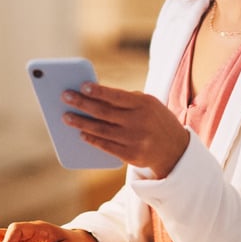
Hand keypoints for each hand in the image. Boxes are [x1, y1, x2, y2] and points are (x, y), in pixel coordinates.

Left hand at [63, 82, 189, 178]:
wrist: (176, 149)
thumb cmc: (154, 119)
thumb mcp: (148, 104)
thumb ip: (125, 100)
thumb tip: (92, 97)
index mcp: (144, 104)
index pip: (116, 96)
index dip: (98, 91)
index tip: (81, 86)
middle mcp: (139, 122)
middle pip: (104, 112)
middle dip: (82, 104)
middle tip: (64, 97)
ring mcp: (135, 140)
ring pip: (102, 130)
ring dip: (81, 123)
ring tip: (66, 117)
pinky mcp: (131, 155)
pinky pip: (107, 146)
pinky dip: (92, 140)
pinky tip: (81, 134)